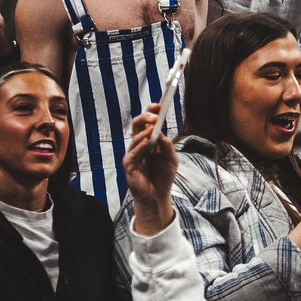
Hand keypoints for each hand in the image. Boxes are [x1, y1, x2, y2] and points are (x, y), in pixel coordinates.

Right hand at [123, 106, 177, 233]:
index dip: (151, 112)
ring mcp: (133, 154)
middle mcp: (139, 144)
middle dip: (145, 117)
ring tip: (152, 126)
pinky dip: (140, 146)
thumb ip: (167, 145)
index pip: (147, 121)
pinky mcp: (129, 165)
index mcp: (149, 140)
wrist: (158, 196)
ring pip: (134, 137)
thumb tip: (160, 132)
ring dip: (144, 131)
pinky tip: (147, 142)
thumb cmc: (164, 176)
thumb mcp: (171, 159)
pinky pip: (133, 153)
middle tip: (155, 116)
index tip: (159, 105)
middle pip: (137, 125)